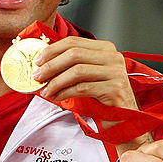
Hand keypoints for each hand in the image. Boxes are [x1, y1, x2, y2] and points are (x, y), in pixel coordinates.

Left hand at [33, 36, 151, 150]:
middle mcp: (113, 57)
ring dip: (56, 81)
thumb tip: (43, 64)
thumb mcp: (88, 77)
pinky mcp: (115, 89)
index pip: (74, 42)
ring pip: (77, 71)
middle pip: (74, 54)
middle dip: (51, 65)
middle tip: (37, 76)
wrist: (124, 119)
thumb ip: (72, 66)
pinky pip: (82, 88)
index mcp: (106, 49)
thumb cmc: (104, 98)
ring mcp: (116, 72)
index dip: (52, 50)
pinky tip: (57, 98)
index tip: (38, 61)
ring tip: (45, 91)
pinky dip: (65, 93)